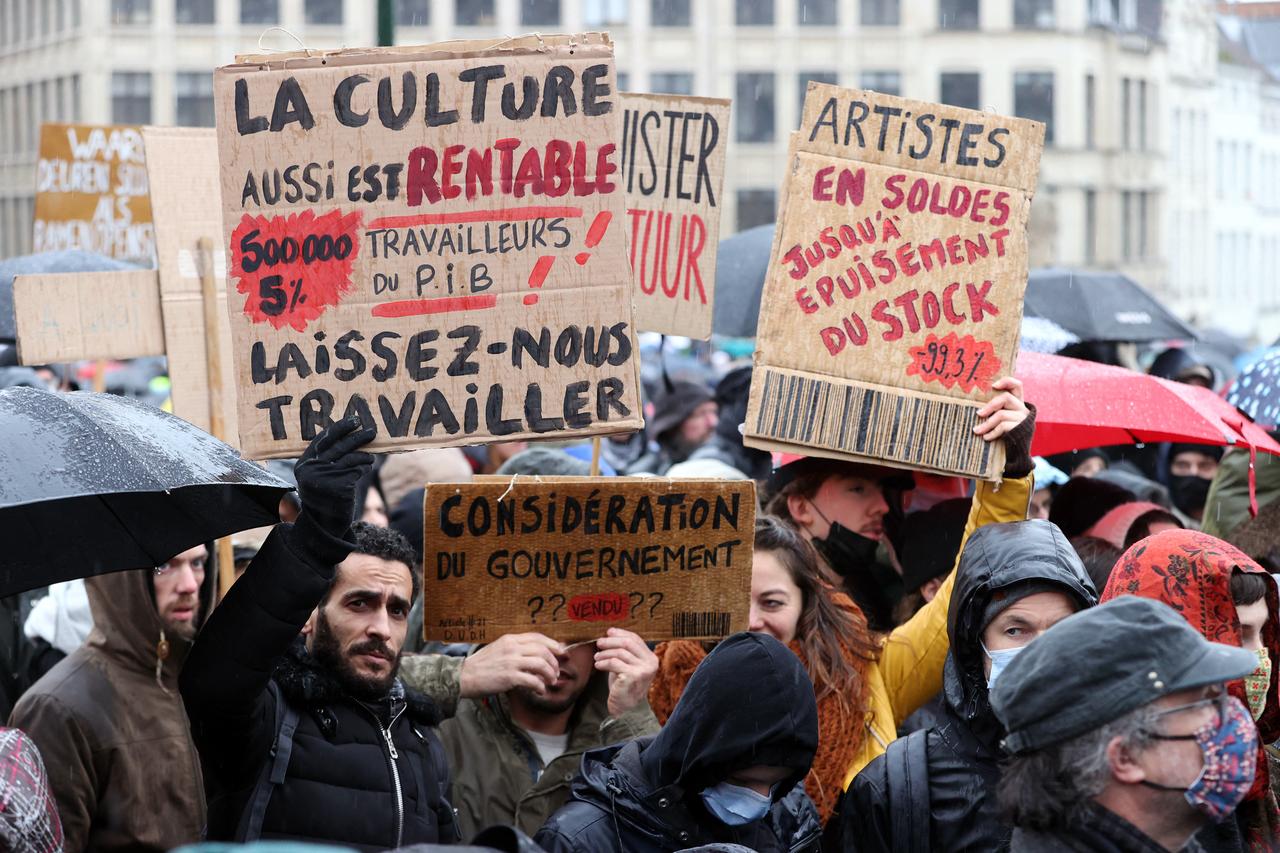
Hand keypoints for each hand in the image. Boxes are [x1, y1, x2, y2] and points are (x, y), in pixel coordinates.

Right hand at [293, 416, 375, 537]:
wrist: (326, 525)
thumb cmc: (326, 497)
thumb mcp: (319, 476)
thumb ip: (325, 459)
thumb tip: (347, 435)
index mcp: (304, 464)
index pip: (322, 440)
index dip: (338, 428)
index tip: (353, 420)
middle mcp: (312, 469)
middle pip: (338, 445)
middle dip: (357, 436)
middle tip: (371, 430)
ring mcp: (325, 477)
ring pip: (351, 457)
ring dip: (365, 456)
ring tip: (370, 458)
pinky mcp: (340, 486)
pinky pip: (358, 469)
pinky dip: (365, 468)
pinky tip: (366, 469)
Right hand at [459, 633, 562, 697]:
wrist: (463, 676)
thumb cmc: (481, 665)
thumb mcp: (498, 649)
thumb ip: (515, 649)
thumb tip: (536, 654)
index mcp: (510, 639)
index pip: (537, 637)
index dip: (553, 644)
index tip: (562, 652)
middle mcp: (512, 648)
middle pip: (543, 650)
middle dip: (554, 662)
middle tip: (556, 672)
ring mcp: (511, 662)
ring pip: (541, 664)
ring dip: (550, 674)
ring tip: (550, 682)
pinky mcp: (509, 677)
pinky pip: (533, 680)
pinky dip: (540, 686)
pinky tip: (540, 691)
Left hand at [595, 628, 658, 717]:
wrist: (626, 708)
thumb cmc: (625, 685)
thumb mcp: (628, 665)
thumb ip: (625, 651)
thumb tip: (611, 633)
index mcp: (651, 658)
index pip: (636, 639)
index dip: (621, 633)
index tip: (608, 632)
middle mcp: (650, 663)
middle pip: (628, 643)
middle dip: (611, 641)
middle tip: (599, 643)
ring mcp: (643, 670)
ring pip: (620, 653)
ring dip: (605, 653)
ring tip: (597, 657)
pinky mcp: (632, 676)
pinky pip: (614, 663)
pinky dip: (603, 662)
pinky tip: (598, 665)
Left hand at [973, 377, 1027, 441]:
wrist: (1017, 452)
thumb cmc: (1004, 433)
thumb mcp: (1000, 419)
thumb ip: (995, 410)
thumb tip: (976, 408)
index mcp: (1017, 402)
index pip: (1017, 385)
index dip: (1006, 382)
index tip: (993, 385)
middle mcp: (1023, 408)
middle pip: (1006, 398)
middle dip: (990, 406)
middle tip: (978, 414)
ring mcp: (1023, 418)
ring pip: (1002, 414)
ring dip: (986, 424)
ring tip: (977, 431)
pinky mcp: (1021, 429)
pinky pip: (1003, 426)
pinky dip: (992, 432)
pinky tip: (986, 437)